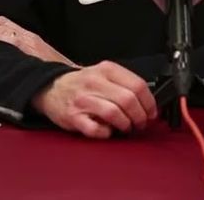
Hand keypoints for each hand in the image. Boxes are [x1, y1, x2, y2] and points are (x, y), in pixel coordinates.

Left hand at [0, 15, 79, 67]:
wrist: (70, 78)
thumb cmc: (55, 75)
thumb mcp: (37, 64)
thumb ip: (23, 60)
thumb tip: (6, 65)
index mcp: (29, 38)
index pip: (4, 24)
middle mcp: (28, 35)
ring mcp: (29, 40)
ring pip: (0, 28)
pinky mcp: (31, 47)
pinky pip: (10, 37)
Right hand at [30, 61, 157, 138]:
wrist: (51, 88)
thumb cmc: (82, 84)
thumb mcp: (104, 74)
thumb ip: (124, 83)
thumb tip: (148, 103)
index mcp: (106, 69)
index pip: (138, 85)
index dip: (149, 103)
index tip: (151, 113)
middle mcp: (94, 82)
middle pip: (128, 100)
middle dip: (140, 116)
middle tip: (140, 123)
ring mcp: (83, 100)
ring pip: (114, 113)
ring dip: (126, 125)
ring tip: (126, 127)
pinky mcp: (73, 117)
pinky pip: (95, 129)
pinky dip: (106, 133)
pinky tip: (107, 131)